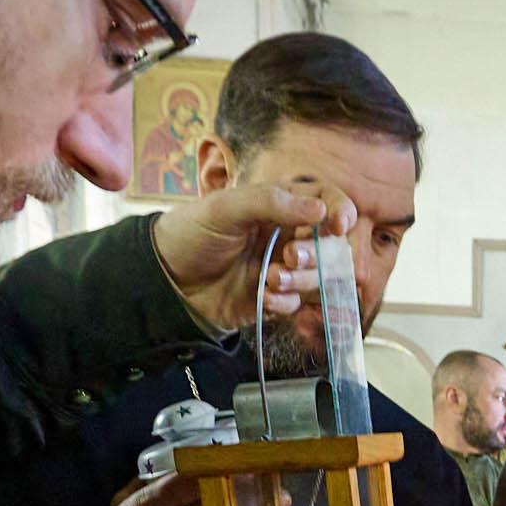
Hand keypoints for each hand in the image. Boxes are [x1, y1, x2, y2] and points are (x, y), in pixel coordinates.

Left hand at [151, 182, 357, 330]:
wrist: (164, 280)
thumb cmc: (191, 234)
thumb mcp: (225, 209)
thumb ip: (271, 203)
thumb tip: (320, 209)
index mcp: (279, 206)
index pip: (325, 201)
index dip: (340, 210)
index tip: (339, 224)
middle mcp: (286, 236)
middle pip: (330, 245)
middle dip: (317, 254)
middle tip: (291, 256)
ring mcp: (282, 268)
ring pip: (319, 278)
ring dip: (301, 280)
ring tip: (270, 279)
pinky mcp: (273, 298)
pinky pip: (297, 303)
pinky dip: (284, 302)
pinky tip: (264, 298)